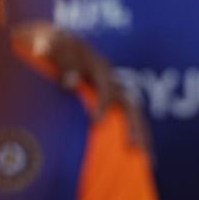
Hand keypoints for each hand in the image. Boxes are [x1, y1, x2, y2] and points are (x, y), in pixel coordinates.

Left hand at [12, 22, 150, 150]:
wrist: (54, 42)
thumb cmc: (51, 42)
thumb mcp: (51, 43)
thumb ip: (61, 59)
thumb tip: (69, 83)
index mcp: (99, 66)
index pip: (107, 86)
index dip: (104, 103)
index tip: (97, 122)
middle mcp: (111, 79)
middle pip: (130, 104)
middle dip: (135, 125)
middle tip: (135, 146)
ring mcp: (111, 89)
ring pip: (132, 113)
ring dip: (140, 133)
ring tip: (147, 157)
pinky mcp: (107, 100)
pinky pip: (123, 119)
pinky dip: (133, 134)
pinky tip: (139, 155)